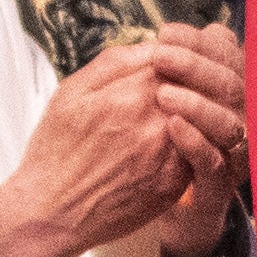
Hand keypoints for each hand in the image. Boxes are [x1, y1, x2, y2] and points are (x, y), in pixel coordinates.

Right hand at [0, 23, 246, 256]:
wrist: (53, 210)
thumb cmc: (57, 149)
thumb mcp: (71, 92)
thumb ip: (115, 63)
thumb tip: (152, 45)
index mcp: (131, 91)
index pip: (176, 58)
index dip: (177, 58)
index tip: (171, 64)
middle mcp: (157, 120)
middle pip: (195, 88)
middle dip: (191, 85)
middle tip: (180, 92)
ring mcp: (170, 153)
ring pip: (202, 121)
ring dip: (197, 115)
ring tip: (174, 121)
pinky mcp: (177, 182)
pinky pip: (199, 154)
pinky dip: (194, 145)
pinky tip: (178, 145)